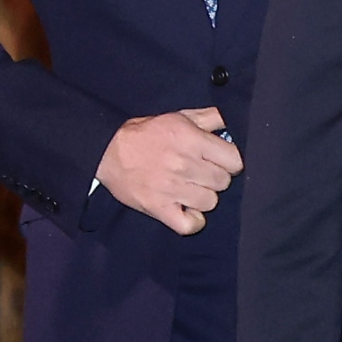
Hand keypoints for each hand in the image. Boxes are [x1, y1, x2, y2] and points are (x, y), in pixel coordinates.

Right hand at [98, 106, 243, 234]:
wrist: (107, 151)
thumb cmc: (146, 133)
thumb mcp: (178, 116)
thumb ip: (209, 117)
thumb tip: (234, 120)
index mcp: (192, 140)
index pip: (234, 160)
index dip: (231, 162)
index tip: (222, 162)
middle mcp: (184, 164)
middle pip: (223, 182)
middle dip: (216, 179)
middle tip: (202, 175)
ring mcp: (172, 188)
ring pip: (210, 203)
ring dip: (204, 198)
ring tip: (191, 189)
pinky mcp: (159, 208)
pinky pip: (190, 225)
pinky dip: (192, 221)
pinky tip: (186, 209)